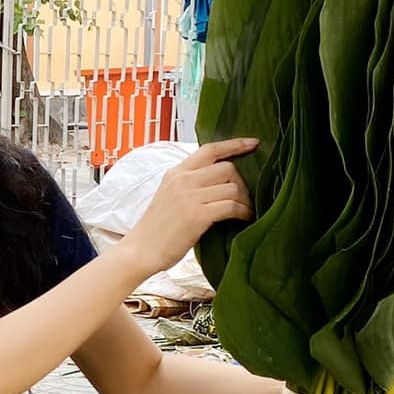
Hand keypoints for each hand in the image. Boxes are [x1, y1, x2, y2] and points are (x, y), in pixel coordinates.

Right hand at [115, 138, 257, 279]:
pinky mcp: (197, 215)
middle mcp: (183, 180)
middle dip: (241, 183)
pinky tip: (243, 218)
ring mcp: (190, 197)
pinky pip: (231, 206)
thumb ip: (189, 183)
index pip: (209, 149)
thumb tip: (221, 180)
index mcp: (176, 172)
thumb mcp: (168, 195)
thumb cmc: (156, 228)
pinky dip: (243, 212)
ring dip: (244, 200)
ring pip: (232, 187)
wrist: (141, 250)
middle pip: (227, 168)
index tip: (253, 143)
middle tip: (243, 198)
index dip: (234, 145)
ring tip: (244, 211)